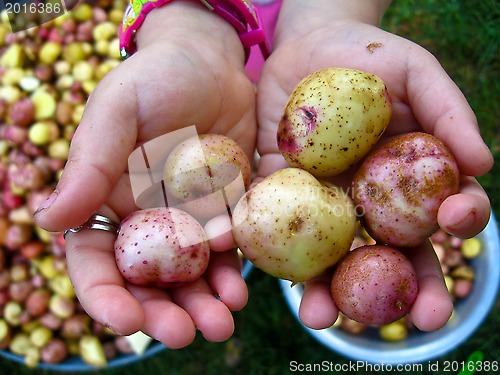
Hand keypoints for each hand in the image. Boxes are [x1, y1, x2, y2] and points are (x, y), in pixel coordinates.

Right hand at [34, 2, 255, 347]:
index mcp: (109, 202)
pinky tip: (244, 286)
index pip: (96, 260)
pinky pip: (228, 250)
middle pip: (148, 281)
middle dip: (164, 313)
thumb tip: (45, 220)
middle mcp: (147, 219)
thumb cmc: (156, 76)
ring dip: (205, 303)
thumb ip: (88, 164)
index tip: (128, 322)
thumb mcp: (118, 110)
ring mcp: (188, 218)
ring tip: (224, 322)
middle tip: (187, 334)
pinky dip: (234, 272)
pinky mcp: (225, 209)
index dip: (106, 296)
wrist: (212, 63)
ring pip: (191, 275)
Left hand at [256, 15, 492, 330]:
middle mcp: (368, 202)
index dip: (460, 224)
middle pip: (393, 254)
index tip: (457, 221)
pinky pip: (277, 227)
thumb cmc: (369, 58)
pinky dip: (273, 252)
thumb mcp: (415, 73)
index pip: (444, 212)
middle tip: (425, 322)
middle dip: (409, 290)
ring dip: (329, 291)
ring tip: (320, 317)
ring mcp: (323, 203)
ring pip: (332, 257)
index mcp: (408, 180)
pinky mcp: (279, 194)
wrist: (305, 47)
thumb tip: (482, 164)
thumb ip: (449, 112)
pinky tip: (272, 273)